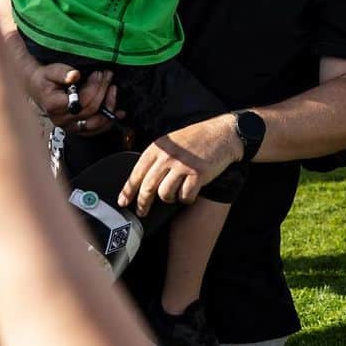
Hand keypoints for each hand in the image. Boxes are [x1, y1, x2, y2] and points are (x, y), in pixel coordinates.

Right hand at [26, 62, 118, 134]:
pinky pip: (95, 130)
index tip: (99, 73)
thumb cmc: (46, 79)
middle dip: (102, 91)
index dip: (94, 87)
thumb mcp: (51, 71)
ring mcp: (69, 127)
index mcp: (54, 106)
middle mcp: (61, 120)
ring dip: (108, 107)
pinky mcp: (76, 129)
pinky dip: (108, 122)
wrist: (39, 88)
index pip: (81, 101)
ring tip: (113, 90)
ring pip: (95, 123)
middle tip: (107, 76)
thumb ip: (63, 73)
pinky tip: (118, 113)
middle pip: (90, 110)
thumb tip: (74, 75)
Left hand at [118, 119, 241, 214]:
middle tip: (142, 212)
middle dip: (143, 204)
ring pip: (165, 194)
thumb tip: (141, 180)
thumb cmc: (196, 138)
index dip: (128, 191)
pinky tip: (189, 193)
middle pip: (148, 187)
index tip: (122, 202)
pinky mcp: (197, 175)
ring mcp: (183, 166)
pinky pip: (185, 197)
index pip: (137, 173)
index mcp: (158, 148)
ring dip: (169, 199)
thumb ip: (157, 157)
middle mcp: (168, 157)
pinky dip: (186, 198)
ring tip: (174, 195)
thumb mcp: (171, 141)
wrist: (222, 133)